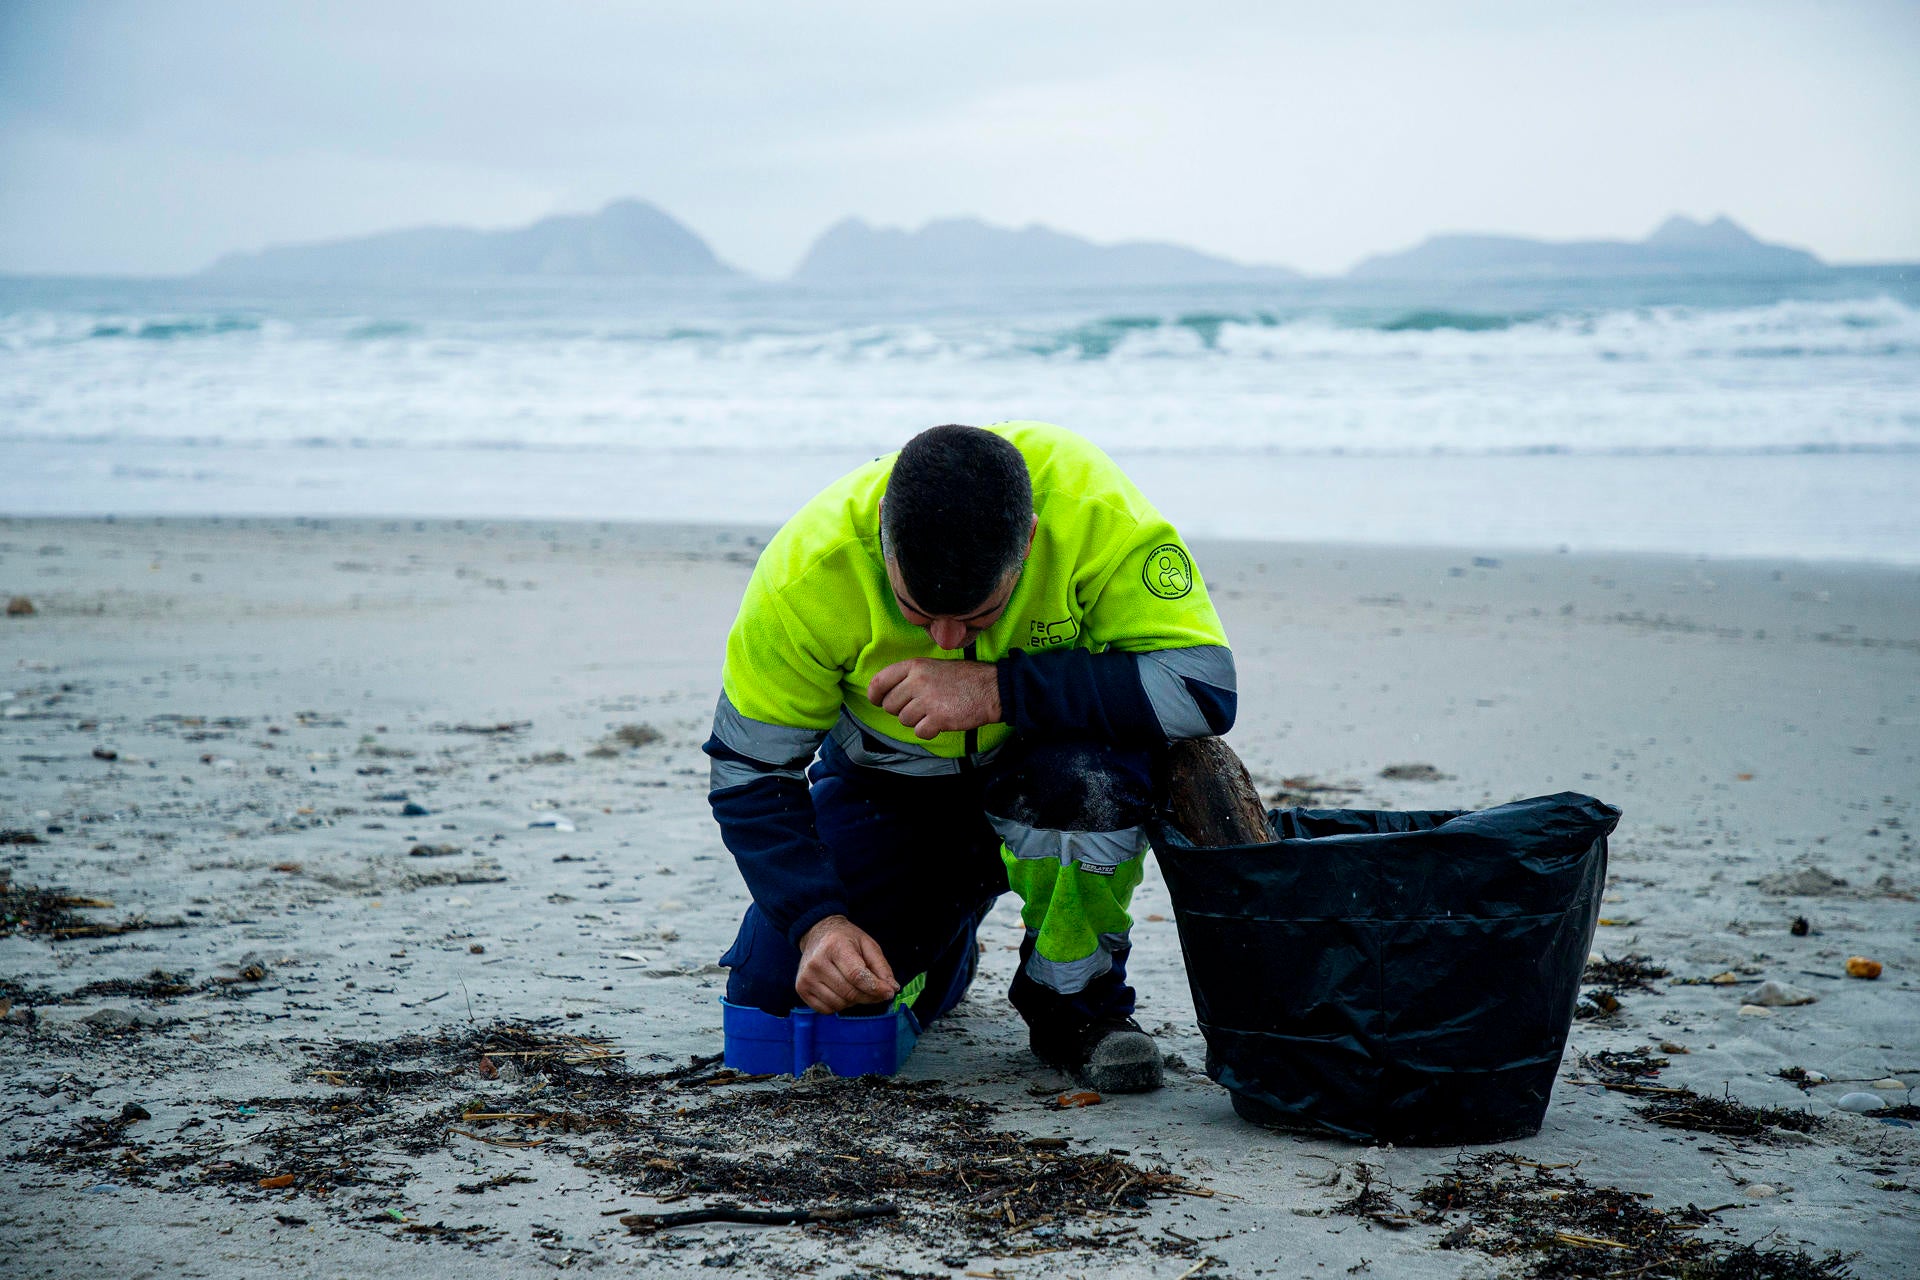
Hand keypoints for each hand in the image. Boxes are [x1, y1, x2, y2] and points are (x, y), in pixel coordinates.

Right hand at [796, 915, 898, 1012]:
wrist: (816, 933)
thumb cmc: (845, 940)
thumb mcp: (868, 944)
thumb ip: (881, 967)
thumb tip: (892, 989)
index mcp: (835, 946)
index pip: (857, 975)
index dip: (875, 988)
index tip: (889, 993)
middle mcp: (817, 962)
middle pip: (849, 992)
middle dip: (869, 996)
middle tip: (878, 992)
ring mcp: (806, 977)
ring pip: (839, 1004)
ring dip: (854, 1001)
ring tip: (855, 987)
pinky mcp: (801, 988)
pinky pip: (826, 1009)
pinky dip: (839, 1005)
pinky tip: (841, 991)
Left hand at [868, 659, 1001, 739]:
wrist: (992, 688)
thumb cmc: (964, 677)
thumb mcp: (934, 666)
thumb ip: (911, 676)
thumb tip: (890, 692)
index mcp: (915, 666)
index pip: (880, 681)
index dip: (874, 694)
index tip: (876, 700)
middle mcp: (918, 681)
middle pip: (889, 705)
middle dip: (900, 710)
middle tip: (918, 707)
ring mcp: (928, 700)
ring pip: (904, 720)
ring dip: (916, 721)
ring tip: (933, 712)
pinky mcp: (938, 718)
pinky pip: (919, 732)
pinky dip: (928, 731)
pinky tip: (939, 722)